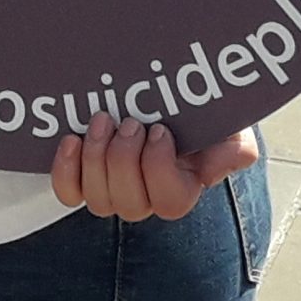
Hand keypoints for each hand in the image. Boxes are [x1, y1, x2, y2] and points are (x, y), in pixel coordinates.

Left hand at [50, 116, 258, 221]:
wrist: (162, 98)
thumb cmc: (196, 117)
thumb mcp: (227, 127)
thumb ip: (234, 150)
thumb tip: (210, 173)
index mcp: (181, 190)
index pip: (170, 201)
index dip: (158, 167)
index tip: (158, 129)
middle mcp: (144, 197)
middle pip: (129, 202)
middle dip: (124, 158)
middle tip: (127, 122)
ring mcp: (110, 190)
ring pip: (98, 197)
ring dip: (96, 157)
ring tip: (101, 120)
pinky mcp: (81, 177)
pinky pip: (68, 191)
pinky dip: (65, 169)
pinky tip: (71, 140)